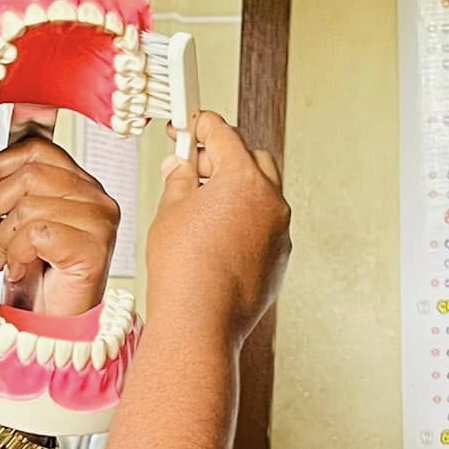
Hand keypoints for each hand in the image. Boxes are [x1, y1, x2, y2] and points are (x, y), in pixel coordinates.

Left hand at [0, 105, 119, 314]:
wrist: (59, 328)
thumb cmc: (45, 283)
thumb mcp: (26, 228)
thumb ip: (18, 197)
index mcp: (84, 188)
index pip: (39, 151)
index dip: (0, 164)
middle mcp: (98, 200)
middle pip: (30, 174)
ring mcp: (100, 223)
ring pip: (29, 206)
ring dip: (4, 239)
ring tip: (6, 259)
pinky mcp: (93, 248)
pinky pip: (35, 234)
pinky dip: (15, 255)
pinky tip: (18, 270)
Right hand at [146, 112, 289, 341]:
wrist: (200, 322)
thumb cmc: (184, 273)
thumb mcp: (169, 212)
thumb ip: (179, 181)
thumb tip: (181, 170)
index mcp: (244, 179)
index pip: (224, 134)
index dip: (201, 125)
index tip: (191, 126)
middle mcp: (271, 201)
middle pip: (252, 159)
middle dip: (224, 157)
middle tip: (194, 167)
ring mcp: (279, 232)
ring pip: (262, 194)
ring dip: (237, 191)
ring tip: (203, 207)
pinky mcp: (280, 258)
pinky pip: (264, 226)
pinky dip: (245, 222)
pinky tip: (216, 237)